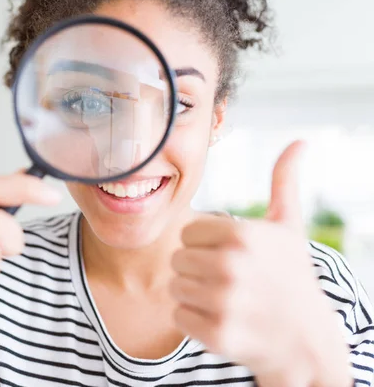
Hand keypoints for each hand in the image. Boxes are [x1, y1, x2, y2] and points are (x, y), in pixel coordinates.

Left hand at [170, 141, 351, 385]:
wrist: (306, 340)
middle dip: (197, 269)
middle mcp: (231, 266)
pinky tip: (222, 319)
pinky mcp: (216, 334)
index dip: (205, 244)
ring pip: (174, 287)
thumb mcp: (289, 227)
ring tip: (226, 299)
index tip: (229, 255)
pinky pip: (178, 316)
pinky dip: (194, 320)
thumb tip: (299, 142)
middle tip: (228, 280)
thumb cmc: (292, 277)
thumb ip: (283, 183)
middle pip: (177, 259)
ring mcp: (223, 302)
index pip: (187, 232)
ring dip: (194, 294)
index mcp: (242, 234)